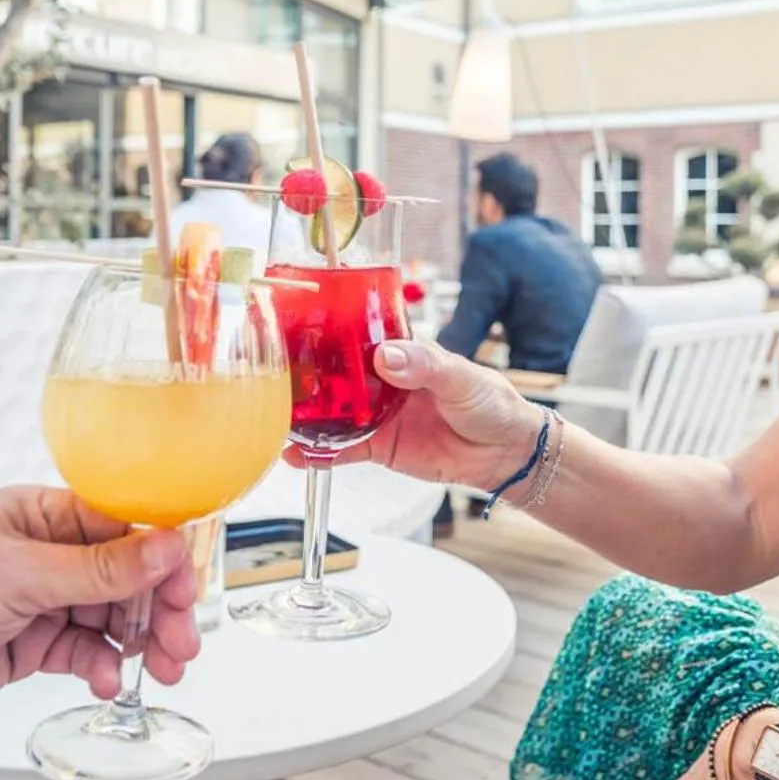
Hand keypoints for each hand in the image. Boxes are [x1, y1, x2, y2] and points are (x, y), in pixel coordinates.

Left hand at [0, 485, 201, 722]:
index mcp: (42, 514)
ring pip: (108, 617)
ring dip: (136, 642)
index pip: (126, 526)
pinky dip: (99, 666)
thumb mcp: (20, 576)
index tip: (188, 590)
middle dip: (158, 608)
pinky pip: (80, 651)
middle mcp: (43, 554)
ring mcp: (34, 601)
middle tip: (179, 642)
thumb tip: (165, 548)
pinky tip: (105, 680)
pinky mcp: (23, 645)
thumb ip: (100, 569)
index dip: (164, 558)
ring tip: (158, 668)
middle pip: (126, 576)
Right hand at [293, 339, 543, 490]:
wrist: (505, 452)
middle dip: (305, 373)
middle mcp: (382, 380)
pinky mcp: (379, 446)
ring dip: (306, 414)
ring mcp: (377, 414)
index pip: (357, 334)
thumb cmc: (491, 402)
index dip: (328, 329)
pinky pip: (343, 450)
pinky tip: (296, 455)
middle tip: (273, 374)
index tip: (297, 324)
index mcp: (401, 351)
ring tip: (275, 414)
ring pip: (332, 412)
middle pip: (335, 374)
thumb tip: (387, 356)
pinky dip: (319, 454)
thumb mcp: (461, 376)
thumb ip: (425, 366)